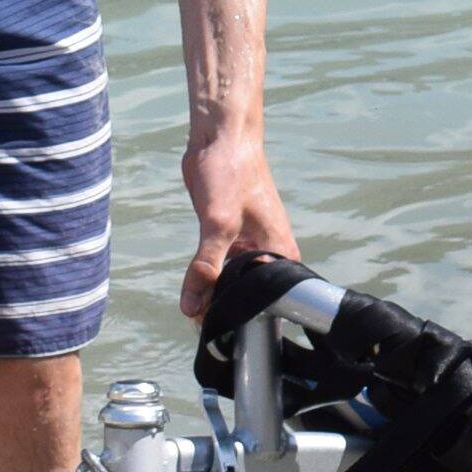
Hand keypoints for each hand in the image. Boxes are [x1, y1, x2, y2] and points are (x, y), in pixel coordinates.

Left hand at [179, 130, 295, 317]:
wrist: (219, 138)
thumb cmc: (232, 172)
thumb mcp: (218, 222)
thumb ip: (205, 265)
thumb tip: (191, 307)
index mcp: (279, 250)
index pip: (269, 298)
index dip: (247, 317)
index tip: (223, 333)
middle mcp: (266, 250)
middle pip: (247, 293)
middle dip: (225, 308)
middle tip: (201, 328)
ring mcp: (246, 244)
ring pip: (229, 282)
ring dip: (212, 294)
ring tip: (195, 313)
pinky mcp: (226, 237)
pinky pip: (216, 268)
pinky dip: (204, 278)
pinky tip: (191, 291)